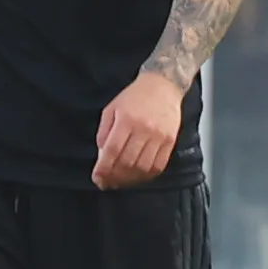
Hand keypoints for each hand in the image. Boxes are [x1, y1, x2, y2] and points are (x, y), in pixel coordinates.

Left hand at [94, 70, 184, 188]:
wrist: (163, 86)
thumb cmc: (135, 96)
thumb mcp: (112, 108)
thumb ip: (104, 131)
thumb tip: (102, 155)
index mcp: (126, 119)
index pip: (112, 150)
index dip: (103, 168)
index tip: (97, 177)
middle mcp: (144, 129)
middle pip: (127, 162)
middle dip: (114, 176)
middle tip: (107, 182)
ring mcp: (159, 136)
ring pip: (142, 167)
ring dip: (129, 179)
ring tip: (121, 181)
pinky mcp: (170, 141)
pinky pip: (158, 165)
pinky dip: (146, 175)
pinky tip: (138, 176)